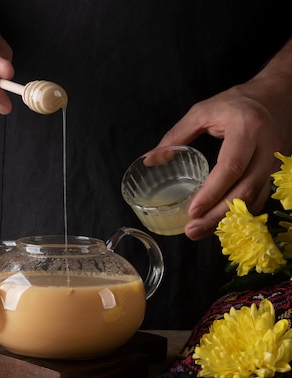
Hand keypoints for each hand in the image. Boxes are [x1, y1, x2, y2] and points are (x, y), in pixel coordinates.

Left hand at [157, 76, 291, 240]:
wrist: (280, 94)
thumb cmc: (237, 102)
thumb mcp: (203, 111)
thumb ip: (175, 136)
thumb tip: (150, 159)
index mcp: (246, 129)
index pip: (230, 167)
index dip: (211, 192)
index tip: (192, 211)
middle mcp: (266, 148)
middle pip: (244, 190)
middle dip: (217, 215)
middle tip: (192, 231)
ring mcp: (276, 162)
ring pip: (254, 199)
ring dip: (228, 220)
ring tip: (201, 232)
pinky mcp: (277, 171)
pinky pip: (260, 198)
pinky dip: (240, 214)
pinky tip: (221, 223)